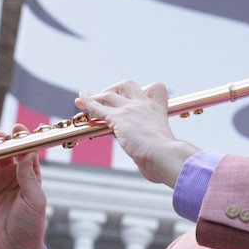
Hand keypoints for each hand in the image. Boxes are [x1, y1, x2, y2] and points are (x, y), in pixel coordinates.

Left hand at [76, 81, 198, 187]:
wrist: (166, 156)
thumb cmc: (168, 159)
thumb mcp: (164, 149)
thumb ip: (153, 151)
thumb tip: (147, 164)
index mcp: (159, 111)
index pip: (156, 89)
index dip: (145, 90)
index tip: (137, 98)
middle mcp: (145, 105)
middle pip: (128, 85)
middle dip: (114, 89)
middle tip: (106, 98)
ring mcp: (131, 109)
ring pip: (109, 94)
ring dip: (96, 96)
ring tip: (83, 100)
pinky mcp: (118, 117)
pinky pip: (98, 107)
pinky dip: (88, 102)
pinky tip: (81, 101)